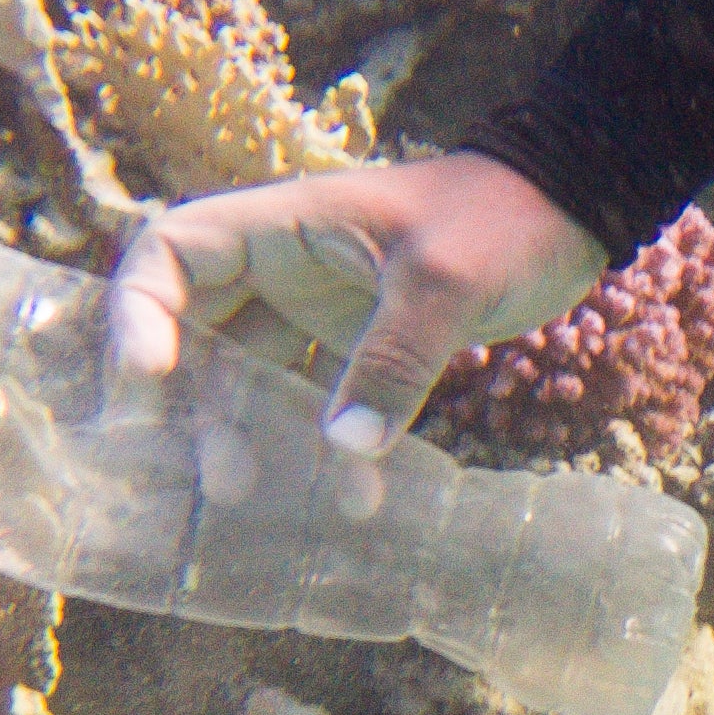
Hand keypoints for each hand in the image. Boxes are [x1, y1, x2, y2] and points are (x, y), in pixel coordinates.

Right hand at [108, 152, 608, 456]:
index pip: (171, 253)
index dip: (140, 310)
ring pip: (253, 377)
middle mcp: (284, 268)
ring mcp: (319, 309)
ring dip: (246, 434)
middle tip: (191, 466)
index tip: (149, 378)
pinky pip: (322, 402)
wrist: (572, 214)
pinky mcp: (362, 346)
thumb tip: (344, 449)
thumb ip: (395, 358)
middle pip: (195, 330)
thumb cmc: (502, 219)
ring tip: (247, 494)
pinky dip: (326, 448)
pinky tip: (354, 499)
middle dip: (187, 399)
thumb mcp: (446, 280)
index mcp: (283, 226)